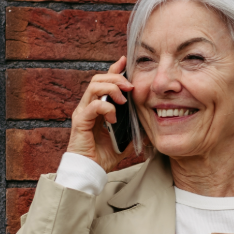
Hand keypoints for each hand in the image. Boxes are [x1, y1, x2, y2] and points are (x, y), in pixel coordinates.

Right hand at [67, 57, 133, 171]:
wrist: (91, 171)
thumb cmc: (104, 156)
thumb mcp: (126, 139)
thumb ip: (135, 130)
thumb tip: (152, 126)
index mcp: (97, 107)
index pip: (104, 81)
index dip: (114, 70)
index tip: (125, 61)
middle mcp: (88, 106)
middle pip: (98, 79)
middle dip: (116, 77)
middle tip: (131, 86)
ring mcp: (83, 113)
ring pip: (94, 87)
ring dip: (112, 89)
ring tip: (123, 99)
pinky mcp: (80, 122)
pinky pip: (93, 106)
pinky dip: (106, 108)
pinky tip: (114, 117)